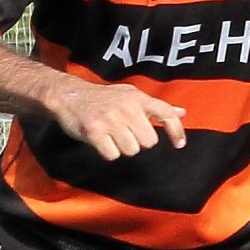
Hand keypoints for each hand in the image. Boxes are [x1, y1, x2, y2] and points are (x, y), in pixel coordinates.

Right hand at [45, 79, 186, 160]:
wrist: (67, 94)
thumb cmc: (103, 98)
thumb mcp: (130, 95)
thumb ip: (155, 106)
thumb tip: (181, 112)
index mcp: (138, 98)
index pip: (166, 114)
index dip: (177, 131)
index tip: (179, 144)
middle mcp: (127, 108)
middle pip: (149, 142)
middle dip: (139, 142)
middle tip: (126, 133)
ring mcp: (110, 120)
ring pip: (132, 150)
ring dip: (123, 148)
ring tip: (112, 136)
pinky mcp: (94, 131)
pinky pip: (112, 155)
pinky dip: (108, 152)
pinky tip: (102, 141)